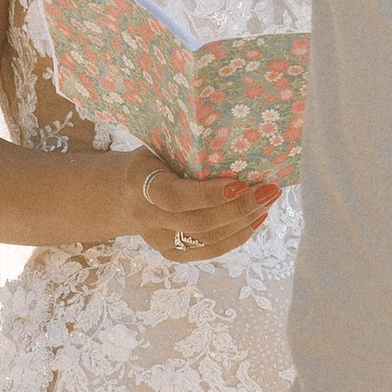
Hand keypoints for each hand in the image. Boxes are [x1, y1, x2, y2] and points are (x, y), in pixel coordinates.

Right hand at [128, 153, 277, 262]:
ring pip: (207, 240)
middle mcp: (146, 217)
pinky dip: (237, 236)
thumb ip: (187, 147)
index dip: (209, 195)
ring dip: (244, 222)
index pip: (174, 198)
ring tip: (267, 200)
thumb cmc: (152, 161)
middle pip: (198, 223)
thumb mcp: (160, 146)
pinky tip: (256, 219)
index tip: (241, 183)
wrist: (123, 193)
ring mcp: (158, 240)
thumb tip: (237, 138)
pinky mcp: (171, 253)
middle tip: (268, 190)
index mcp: (139, 183)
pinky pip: (209, 251)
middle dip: (239, 208)